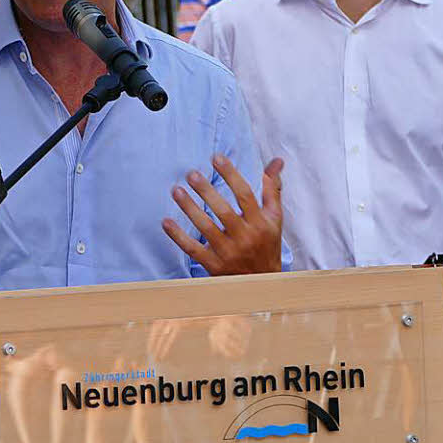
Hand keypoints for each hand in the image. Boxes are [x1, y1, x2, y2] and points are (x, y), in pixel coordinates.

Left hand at [163, 155, 283, 275]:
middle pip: (224, 211)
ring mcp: (228, 253)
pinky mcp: (214, 266)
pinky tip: (166, 221)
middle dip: (206, 191)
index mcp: (261, 223)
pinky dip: (178, 236)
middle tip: (191, 173)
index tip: (216, 158)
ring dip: (189, 208)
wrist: (263, 284)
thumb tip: (276, 161)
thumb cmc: (266, 244)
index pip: (245, 195)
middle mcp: (245, 238)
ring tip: (176, 190)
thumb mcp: (274, 218)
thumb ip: (272, 188)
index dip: (231, 175)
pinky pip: (193, 249)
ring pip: (206, 228)